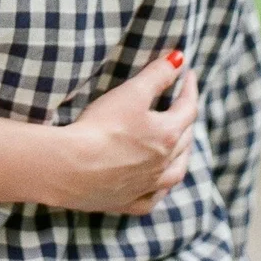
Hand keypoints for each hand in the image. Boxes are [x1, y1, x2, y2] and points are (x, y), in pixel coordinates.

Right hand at [46, 49, 200, 215]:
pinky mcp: (128, 202)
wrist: (72, 167)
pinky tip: (156, 187)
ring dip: (181, 157)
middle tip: (182, 107)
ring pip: (175, 172)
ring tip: (181, 149)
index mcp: (167, 135)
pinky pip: (152, 198)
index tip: (188, 74)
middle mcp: (164, 164)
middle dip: (185, 120)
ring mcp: (147, 186)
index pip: (187, 108)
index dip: (189, 88)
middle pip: (184, 140)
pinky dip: (158, 190)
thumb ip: (156, 75)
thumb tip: (179, 58)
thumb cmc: (101, 128)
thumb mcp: (130, 94)